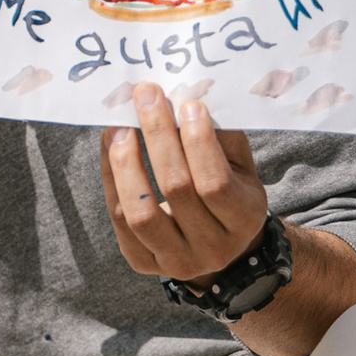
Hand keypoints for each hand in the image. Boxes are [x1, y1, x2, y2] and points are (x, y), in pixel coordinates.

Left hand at [100, 83, 268, 285]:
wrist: (216, 246)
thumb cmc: (228, 193)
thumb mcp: (239, 168)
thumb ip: (221, 136)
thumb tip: (191, 93)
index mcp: (244, 221)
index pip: (215, 184)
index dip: (198, 143)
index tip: (186, 104)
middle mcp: (213, 249)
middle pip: (176, 190)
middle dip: (158, 136)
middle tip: (146, 97)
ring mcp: (176, 261)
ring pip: (140, 213)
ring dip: (125, 162)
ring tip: (120, 125)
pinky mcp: (142, 262)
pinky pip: (118, 219)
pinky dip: (111, 178)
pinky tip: (111, 145)